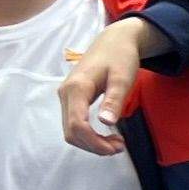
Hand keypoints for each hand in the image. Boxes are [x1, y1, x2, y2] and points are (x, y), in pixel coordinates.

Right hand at [59, 20, 156, 152]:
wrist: (113, 42)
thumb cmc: (120, 57)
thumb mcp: (123, 78)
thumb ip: (114, 99)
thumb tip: (106, 122)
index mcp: (77, 88)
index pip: (77, 125)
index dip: (94, 142)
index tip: (116, 147)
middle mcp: (65, 93)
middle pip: (71, 132)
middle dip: (94, 146)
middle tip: (119, 147)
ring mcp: (65, 97)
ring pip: (71, 131)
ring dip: (91, 143)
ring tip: (116, 143)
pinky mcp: (70, 99)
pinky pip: (74, 124)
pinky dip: (89, 136)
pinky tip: (106, 135)